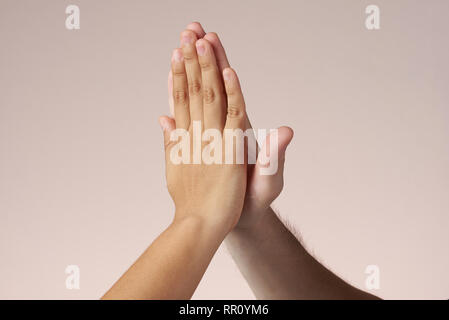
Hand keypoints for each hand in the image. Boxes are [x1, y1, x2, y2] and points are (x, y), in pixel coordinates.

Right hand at [167, 23, 293, 228]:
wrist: (243, 213)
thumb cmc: (258, 198)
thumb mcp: (270, 178)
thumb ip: (275, 156)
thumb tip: (285, 132)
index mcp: (240, 128)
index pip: (228, 88)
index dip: (219, 63)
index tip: (209, 39)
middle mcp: (225, 124)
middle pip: (212, 83)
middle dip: (201, 55)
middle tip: (190, 28)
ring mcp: (212, 132)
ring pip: (197, 96)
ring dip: (188, 71)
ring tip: (178, 47)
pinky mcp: (202, 143)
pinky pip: (187, 118)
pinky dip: (179, 102)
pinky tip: (171, 89)